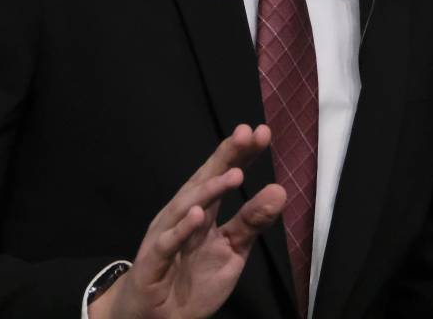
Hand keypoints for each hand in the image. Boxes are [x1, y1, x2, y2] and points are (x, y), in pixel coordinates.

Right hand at [91, 124, 286, 318]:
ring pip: (187, 206)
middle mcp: (183, 214)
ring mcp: (166, 235)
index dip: (240, 153)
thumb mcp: (232, 249)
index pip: (222, 173)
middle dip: (225, 157)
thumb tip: (280, 190)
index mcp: (204, 209)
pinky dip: (181, 229)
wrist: (160, 318)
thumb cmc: (193, 279)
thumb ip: (252, 222)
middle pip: (204, 180)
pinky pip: (167, 243)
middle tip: (247, 134)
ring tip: (236, 174)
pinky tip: (197, 215)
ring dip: (210, 189)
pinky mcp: (153, 261)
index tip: (262, 132)